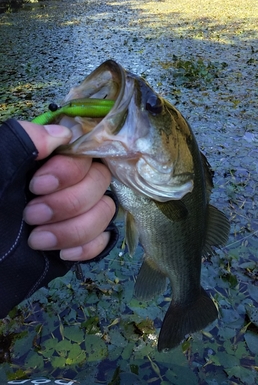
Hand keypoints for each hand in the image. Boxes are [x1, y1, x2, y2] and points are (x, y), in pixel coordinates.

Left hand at [19, 121, 115, 261]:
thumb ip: (21, 140)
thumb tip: (63, 134)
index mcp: (43, 160)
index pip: (84, 152)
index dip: (70, 169)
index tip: (36, 186)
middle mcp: (63, 183)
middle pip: (100, 181)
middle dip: (69, 203)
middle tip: (31, 216)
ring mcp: (72, 214)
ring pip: (105, 211)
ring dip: (75, 228)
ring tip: (37, 240)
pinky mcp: (75, 243)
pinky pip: (102, 240)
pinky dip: (87, 247)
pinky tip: (62, 254)